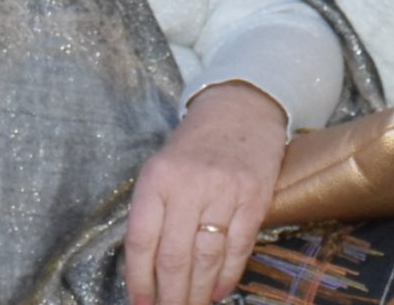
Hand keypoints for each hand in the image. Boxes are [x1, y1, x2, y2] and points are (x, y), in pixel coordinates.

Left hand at [125, 84, 289, 304]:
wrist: (241, 108)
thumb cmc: (195, 145)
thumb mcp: (161, 169)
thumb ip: (152, 213)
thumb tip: (147, 271)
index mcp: (157, 178)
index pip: (141, 240)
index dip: (138, 280)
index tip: (140, 303)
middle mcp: (188, 185)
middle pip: (173, 257)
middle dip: (170, 296)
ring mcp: (224, 191)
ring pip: (206, 258)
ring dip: (198, 292)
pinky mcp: (255, 197)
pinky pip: (238, 248)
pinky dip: (227, 276)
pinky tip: (218, 291)